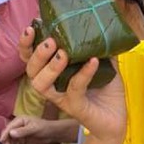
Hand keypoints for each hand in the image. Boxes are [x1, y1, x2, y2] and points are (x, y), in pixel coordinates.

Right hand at [0, 115, 72, 143]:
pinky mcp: (22, 141)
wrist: (52, 134)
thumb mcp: (34, 128)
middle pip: (8, 135)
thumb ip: (23, 131)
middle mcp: (17, 127)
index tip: (2, 141)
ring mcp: (19, 134)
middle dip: (8, 142)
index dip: (5, 134)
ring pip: (11, 142)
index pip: (9, 127)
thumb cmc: (45, 127)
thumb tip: (11, 133)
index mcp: (19, 120)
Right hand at [19, 27, 126, 143]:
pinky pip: (74, 89)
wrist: (117, 119)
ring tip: (63, 53)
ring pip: (42, 84)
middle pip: (31, 70)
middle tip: (51, 41)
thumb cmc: (106, 92)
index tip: (32, 27)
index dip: (26, 44)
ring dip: (50, 67)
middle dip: (37, 54)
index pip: (30, 58)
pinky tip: (93, 61)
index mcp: (53, 73)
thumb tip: (102, 24)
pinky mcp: (75, 108)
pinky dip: (83, 74)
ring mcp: (62, 98)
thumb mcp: (104, 63)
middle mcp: (53, 86)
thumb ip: (100, 46)